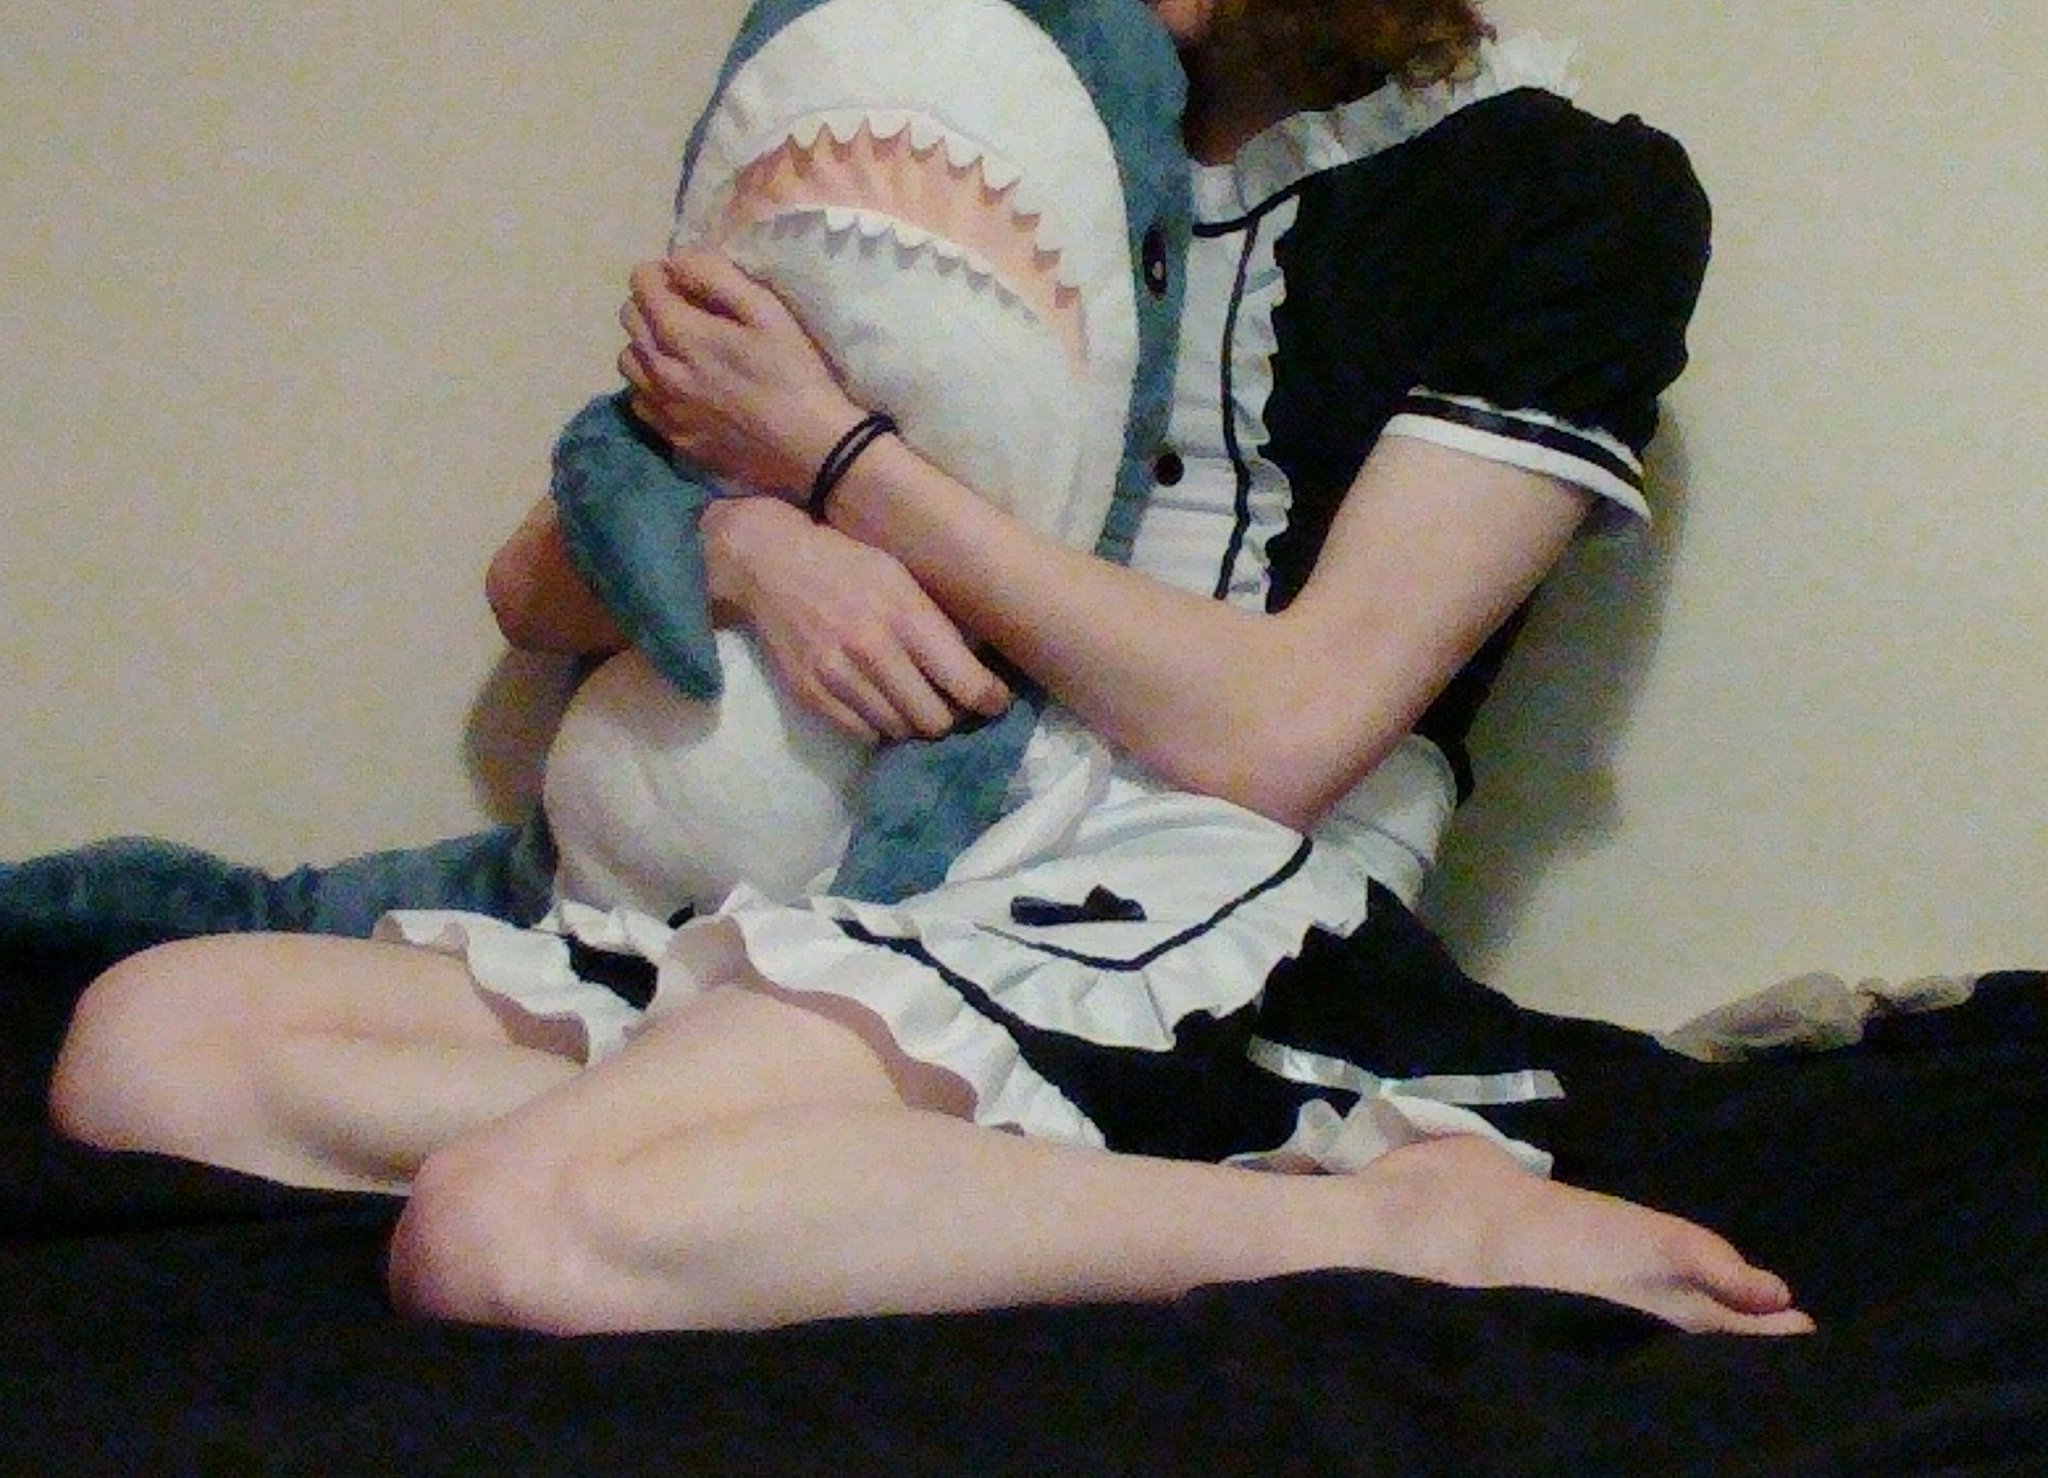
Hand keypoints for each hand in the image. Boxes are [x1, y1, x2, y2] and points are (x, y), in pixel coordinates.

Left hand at [618, 248, 862, 499]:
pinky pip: (641, 402)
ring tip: (681, 349)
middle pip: (630, 320)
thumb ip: (716, 276)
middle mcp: (660, 370)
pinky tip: (683, 387)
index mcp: (681, 334)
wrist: (811, 448)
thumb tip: (678, 259)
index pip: (641, 283)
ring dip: (647, 346)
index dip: (662, 272)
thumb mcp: (767, 311)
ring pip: (629, 362)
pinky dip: (652, 386)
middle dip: (652, 304)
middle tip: (689, 310)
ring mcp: (664, 408)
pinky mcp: (675, 438)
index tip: (690, 281)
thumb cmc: (795, 373)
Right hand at [703, 499, 1011, 741]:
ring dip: (914, 724)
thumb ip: (936, 624)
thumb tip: (975, 668)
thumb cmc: (846, 565)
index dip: (990, 701)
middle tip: (951, 705)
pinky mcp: (811, 694)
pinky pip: (864, 734)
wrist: (770, 565)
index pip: (966, 682)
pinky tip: (881, 706)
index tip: (995, 701)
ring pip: (900, 731)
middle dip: (952, 717)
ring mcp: (838, 676)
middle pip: (936, 720)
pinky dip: (879, 727)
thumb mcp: (901, 578)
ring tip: (915, 705)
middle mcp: (873, 649)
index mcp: (906, 615)